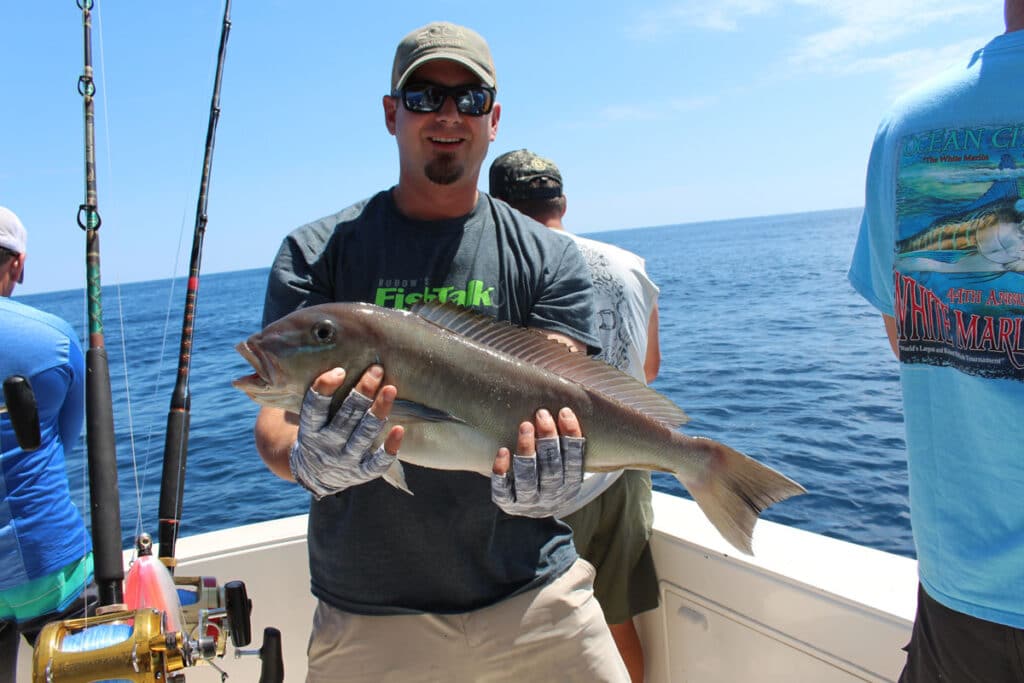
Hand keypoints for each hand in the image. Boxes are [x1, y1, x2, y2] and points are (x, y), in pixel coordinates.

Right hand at [289, 365, 403, 497]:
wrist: (316, 475)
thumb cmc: (318, 433)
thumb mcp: (311, 419)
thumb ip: (322, 396)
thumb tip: (335, 358)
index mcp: (310, 430)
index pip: (314, 408)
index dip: (324, 389)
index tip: (339, 371)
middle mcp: (327, 446)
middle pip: (345, 416)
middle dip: (362, 392)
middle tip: (376, 370)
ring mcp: (345, 461)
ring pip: (364, 434)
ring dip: (378, 411)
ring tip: (390, 389)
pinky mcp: (362, 473)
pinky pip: (378, 463)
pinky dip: (389, 447)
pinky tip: (399, 430)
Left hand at [491, 407, 583, 516]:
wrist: (532, 509)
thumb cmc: (550, 474)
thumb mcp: (565, 465)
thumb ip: (567, 443)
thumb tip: (568, 407)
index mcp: (571, 486)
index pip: (575, 461)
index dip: (571, 436)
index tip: (565, 412)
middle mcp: (552, 496)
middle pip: (552, 468)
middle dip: (548, 439)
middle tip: (542, 414)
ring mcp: (530, 502)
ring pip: (528, 477)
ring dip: (527, 449)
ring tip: (525, 426)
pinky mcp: (508, 504)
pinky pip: (503, 490)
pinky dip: (502, 470)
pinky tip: (503, 451)